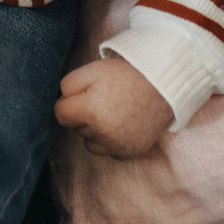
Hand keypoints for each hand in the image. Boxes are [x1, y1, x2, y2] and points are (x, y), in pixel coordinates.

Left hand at [55, 56, 174, 159]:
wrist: (162, 87)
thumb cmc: (125, 76)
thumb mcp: (92, 70)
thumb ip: (68, 85)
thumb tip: (60, 101)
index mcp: (91, 112)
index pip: (60, 114)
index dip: (66, 103)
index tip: (79, 95)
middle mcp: (103, 134)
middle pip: (76, 128)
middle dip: (83, 115)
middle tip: (103, 98)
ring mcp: (117, 146)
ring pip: (90, 143)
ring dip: (95, 130)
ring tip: (112, 111)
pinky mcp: (129, 153)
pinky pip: (108, 151)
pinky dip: (110, 140)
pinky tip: (122, 123)